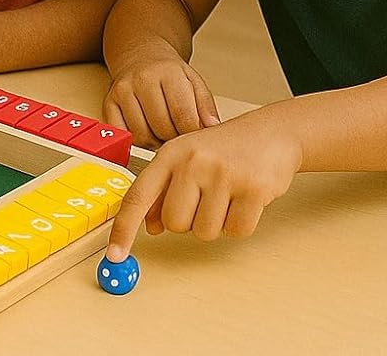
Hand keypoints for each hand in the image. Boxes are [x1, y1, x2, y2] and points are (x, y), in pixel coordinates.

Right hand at [104, 40, 219, 148]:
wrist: (140, 54)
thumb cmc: (169, 72)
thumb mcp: (194, 81)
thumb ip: (205, 105)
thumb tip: (212, 127)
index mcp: (168, 73)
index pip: (183, 115)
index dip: (191, 133)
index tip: (194, 136)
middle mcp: (143, 79)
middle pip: (162, 127)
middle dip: (174, 138)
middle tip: (178, 134)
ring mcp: (123, 91)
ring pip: (142, 134)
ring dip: (156, 142)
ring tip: (163, 133)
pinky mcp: (109, 102)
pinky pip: (123, 134)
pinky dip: (136, 140)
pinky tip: (145, 131)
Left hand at [105, 116, 300, 260]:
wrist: (272, 133)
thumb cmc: (225, 149)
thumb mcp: (187, 160)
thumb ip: (165, 191)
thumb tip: (150, 226)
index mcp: (171, 154)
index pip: (138, 196)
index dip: (124, 228)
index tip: (115, 254)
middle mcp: (193, 162)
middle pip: (175, 224)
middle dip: (190, 221)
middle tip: (206, 198)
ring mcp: (223, 174)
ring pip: (205, 232)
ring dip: (216, 223)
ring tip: (227, 196)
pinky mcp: (253, 189)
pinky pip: (236, 231)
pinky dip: (241, 223)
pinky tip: (245, 199)